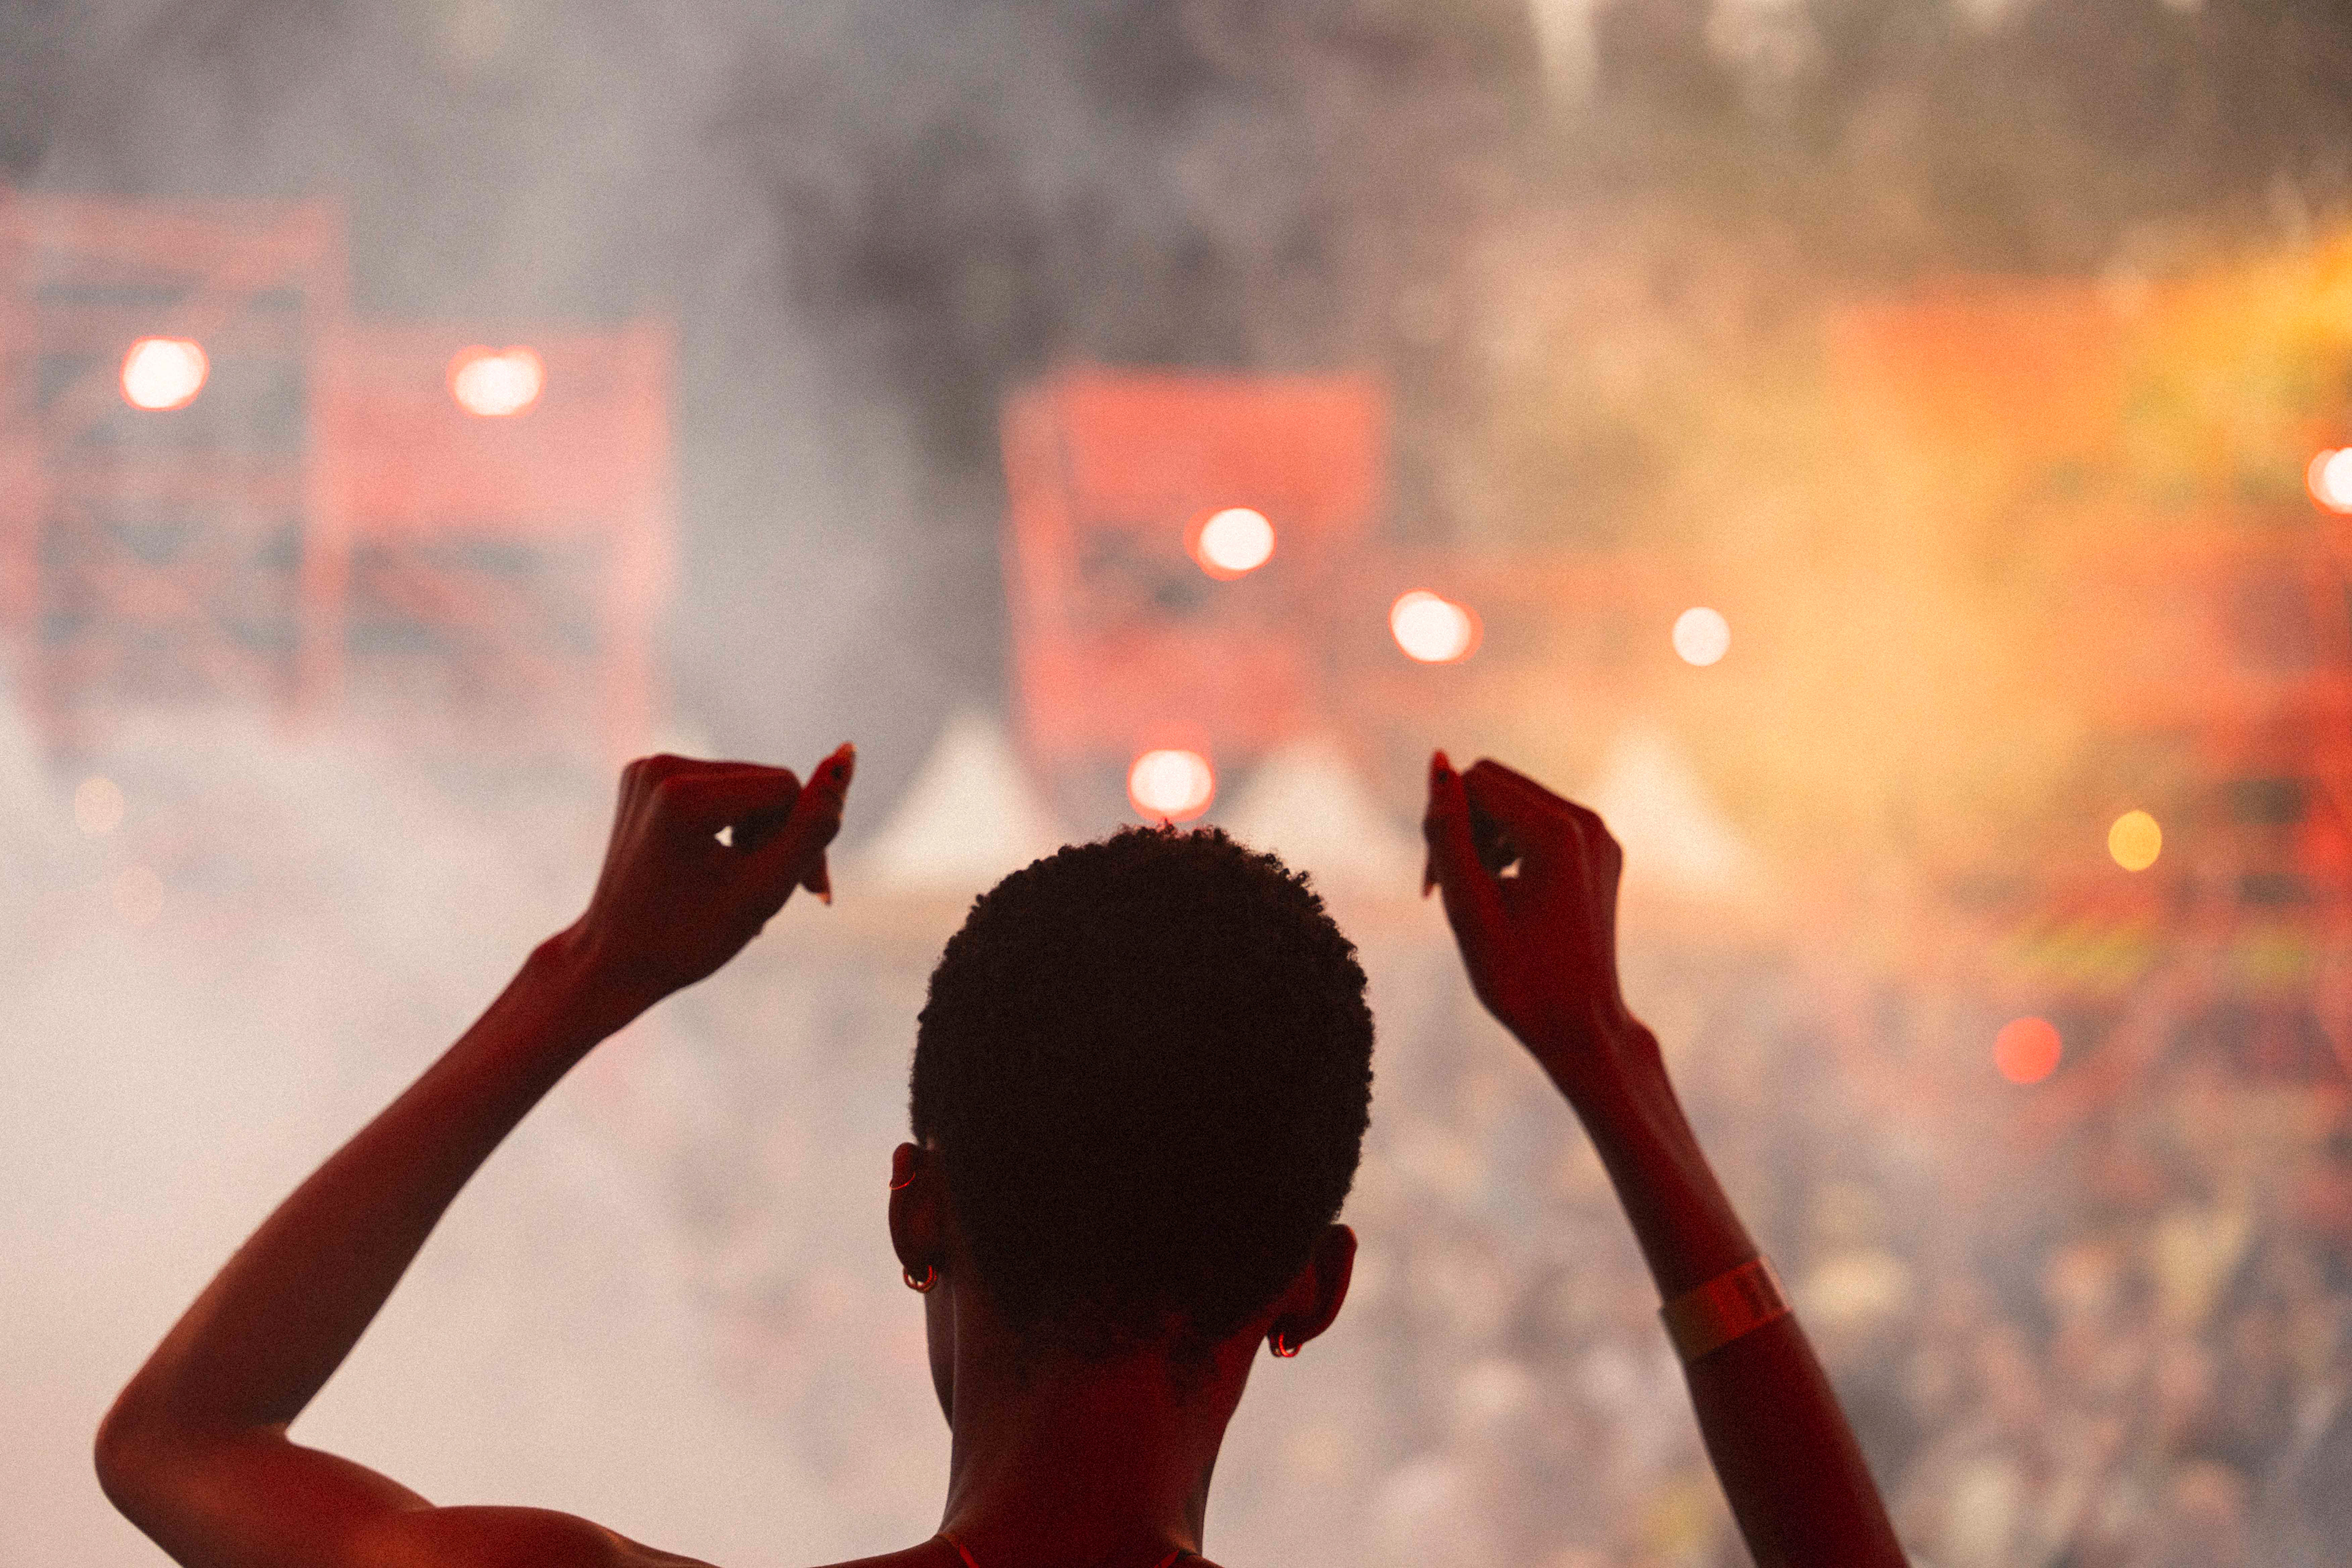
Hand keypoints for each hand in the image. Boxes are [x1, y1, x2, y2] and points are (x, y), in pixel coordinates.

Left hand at [557, 746, 853, 1017]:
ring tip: (745, 883)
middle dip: (779, 836)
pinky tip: (721, 866)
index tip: (805, 891)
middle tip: (780, 893)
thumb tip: (846, 754)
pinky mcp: (643, 778)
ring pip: (745, 786)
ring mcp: (646, 770)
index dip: (804, 838)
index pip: (785, 789)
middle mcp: (659, 767)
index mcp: (683, 794)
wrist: (612, 963)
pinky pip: (715, 789)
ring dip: (757, 833)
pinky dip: (728, 825)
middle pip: (764, 784)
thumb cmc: (688, 938)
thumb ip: (814, 826)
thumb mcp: (765, 889)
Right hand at [1421, 751, 1650, 1098]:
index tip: (1433, 883)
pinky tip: (1502, 892)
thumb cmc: (1519, 979)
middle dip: (1463, 824)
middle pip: (1496, 784)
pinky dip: (1511, 846)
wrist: (1581, 1027)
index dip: (1442, 822)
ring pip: (1516, 801)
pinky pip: (1541, 822)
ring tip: (1473, 893)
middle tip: (1446, 887)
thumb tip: (1438, 761)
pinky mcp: (1602, 852)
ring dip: (1483, 835)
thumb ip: (1446, 831)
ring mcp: (1600, 836)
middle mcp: (1587, 823)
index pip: (1476, 782)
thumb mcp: (1467, 906)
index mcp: (1558, 833)